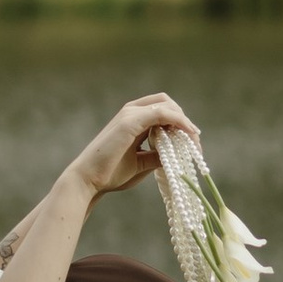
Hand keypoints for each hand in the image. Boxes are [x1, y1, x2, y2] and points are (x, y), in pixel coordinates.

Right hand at [65, 92, 195, 203]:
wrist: (88, 180)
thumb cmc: (110, 174)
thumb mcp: (141, 163)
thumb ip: (158, 155)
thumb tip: (178, 154)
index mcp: (131, 119)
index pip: (162, 109)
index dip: (179, 120)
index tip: (192, 139)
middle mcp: (130, 111)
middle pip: (166, 102)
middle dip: (184, 118)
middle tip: (194, 139)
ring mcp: (129, 114)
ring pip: (167, 105)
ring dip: (184, 121)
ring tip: (194, 140)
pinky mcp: (130, 121)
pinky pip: (163, 113)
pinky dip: (179, 121)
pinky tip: (188, 134)